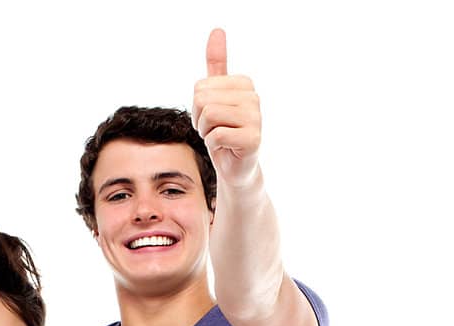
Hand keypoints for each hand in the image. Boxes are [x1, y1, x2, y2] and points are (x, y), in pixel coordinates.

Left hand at [191, 27, 261, 186]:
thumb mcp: (217, 96)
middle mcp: (253, 97)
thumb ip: (217, 65)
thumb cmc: (224, 132)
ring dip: (207, 133)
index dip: (198, 108)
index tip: (212, 119)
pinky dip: (214, 145)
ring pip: (208, 116)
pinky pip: (216, 135)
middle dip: (200, 121)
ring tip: (220, 138)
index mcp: (243, 83)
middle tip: (214, 131)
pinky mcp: (253, 138)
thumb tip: (217, 30)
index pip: (200, 87)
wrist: (237, 168)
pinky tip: (227, 148)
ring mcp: (256, 117)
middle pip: (202, 100)